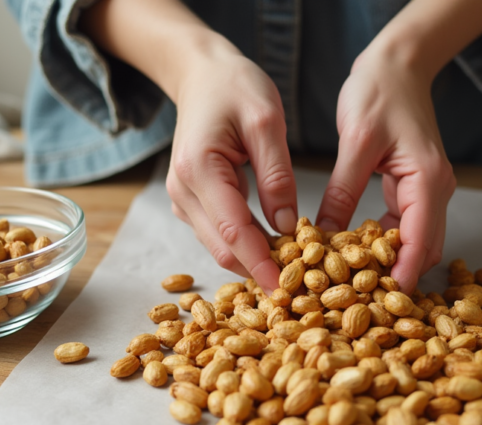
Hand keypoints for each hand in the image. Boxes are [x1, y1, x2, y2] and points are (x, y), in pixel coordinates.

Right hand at [166, 52, 296, 291]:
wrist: (200, 74)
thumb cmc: (235, 86)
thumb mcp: (267, 121)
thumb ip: (278, 176)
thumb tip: (290, 228)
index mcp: (199, 169)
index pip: (234, 231)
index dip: (261, 264)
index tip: (285, 292)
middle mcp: (183, 191)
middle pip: (222, 247)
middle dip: (259, 270)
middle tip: (299, 289)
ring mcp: (182, 199)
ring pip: (219, 246)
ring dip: (253, 260)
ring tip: (294, 272)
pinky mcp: (190, 202)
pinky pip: (219, 233)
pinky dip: (245, 244)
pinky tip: (275, 247)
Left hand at [317, 50, 454, 293]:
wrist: (398, 63)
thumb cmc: (379, 92)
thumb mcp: (356, 142)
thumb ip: (342, 191)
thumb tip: (320, 238)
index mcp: (429, 181)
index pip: (421, 243)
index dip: (401, 276)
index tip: (379, 306)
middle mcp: (435, 191)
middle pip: (423, 251)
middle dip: (394, 278)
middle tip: (357, 304)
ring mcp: (426, 192)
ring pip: (413, 243)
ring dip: (387, 264)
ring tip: (350, 287)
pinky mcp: (411, 190)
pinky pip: (401, 228)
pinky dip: (380, 245)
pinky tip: (351, 256)